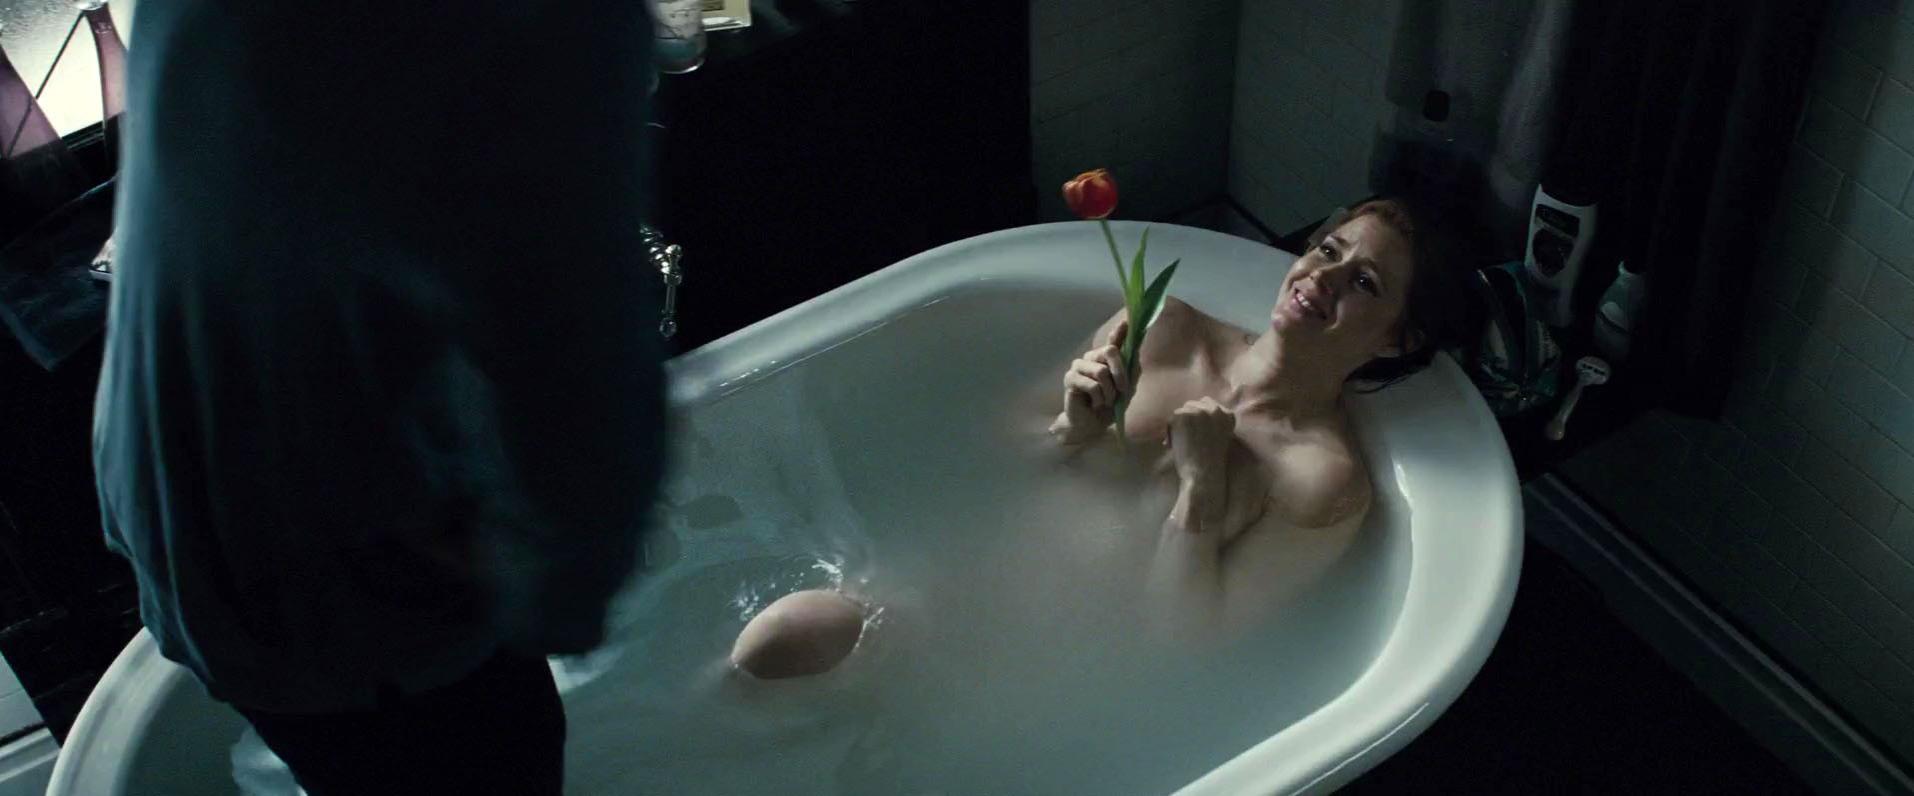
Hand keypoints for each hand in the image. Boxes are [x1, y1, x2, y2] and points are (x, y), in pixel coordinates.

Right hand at [1050, 319, 1130, 443]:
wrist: (1093, 425)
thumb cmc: (1110, 405)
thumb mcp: (1127, 387)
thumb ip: (1131, 367)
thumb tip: (1135, 347)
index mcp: (1106, 358)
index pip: (1114, 340)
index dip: (1120, 330)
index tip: (1128, 321)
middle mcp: (1092, 357)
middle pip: (1110, 350)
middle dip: (1121, 373)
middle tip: (1121, 391)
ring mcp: (1079, 366)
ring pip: (1101, 371)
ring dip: (1109, 392)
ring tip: (1106, 401)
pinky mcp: (1070, 378)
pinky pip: (1092, 385)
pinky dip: (1099, 398)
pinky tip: (1095, 404)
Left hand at [1166, 397, 1234, 481]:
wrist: (1203, 473)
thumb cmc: (1210, 462)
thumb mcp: (1219, 438)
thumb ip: (1212, 423)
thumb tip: (1193, 417)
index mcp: (1228, 415)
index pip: (1208, 403)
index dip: (1199, 417)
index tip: (1195, 431)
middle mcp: (1216, 409)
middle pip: (1193, 404)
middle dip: (1187, 419)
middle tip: (1186, 438)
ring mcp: (1201, 411)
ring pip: (1181, 411)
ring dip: (1178, 425)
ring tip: (1180, 443)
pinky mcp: (1185, 415)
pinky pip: (1171, 418)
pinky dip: (1170, 431)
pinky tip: (1174, 445)